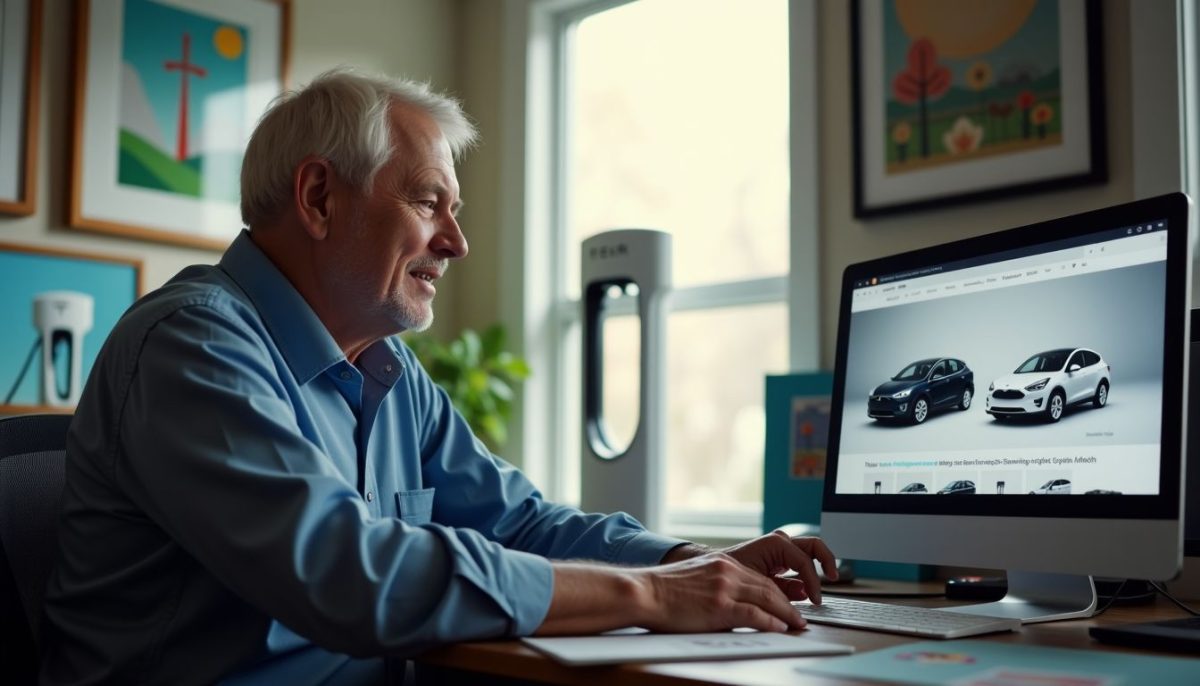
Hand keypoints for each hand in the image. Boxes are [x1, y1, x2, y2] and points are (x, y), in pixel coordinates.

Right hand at [632, 553, 806, 632]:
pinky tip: (780, 628)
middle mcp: (727, 571)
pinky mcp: (720, 606)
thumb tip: (733, 605)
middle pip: (768, 587)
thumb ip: (717, 586)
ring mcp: (725, 587)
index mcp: (722, 563)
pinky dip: (771, 622)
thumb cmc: (662, 590)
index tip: (787, 605)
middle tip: (799, 618)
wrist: (644, 592)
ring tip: (796, 625)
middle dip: (788, 604)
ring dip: (786, 614)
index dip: (778, 594)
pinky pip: (755, 614)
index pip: (759, 578)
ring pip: (767, 598)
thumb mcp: (696, 578)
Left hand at [721, 530, 837, 604]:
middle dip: (826, 561)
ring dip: (818, 568)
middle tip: (833, 578)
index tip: (815, 599)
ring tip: (819, 589)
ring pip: (811, 551)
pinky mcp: (780, 555)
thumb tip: (804, 593)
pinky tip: (806, 591)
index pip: (805, 562)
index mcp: (775, 543)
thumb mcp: (757, 582)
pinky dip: (807, 575)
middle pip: (814, 546)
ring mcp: (781, 546)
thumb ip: (782, 588)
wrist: (715, 569)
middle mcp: (780, 541)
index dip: (813, 582)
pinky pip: (801, 561)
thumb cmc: (730, 572)